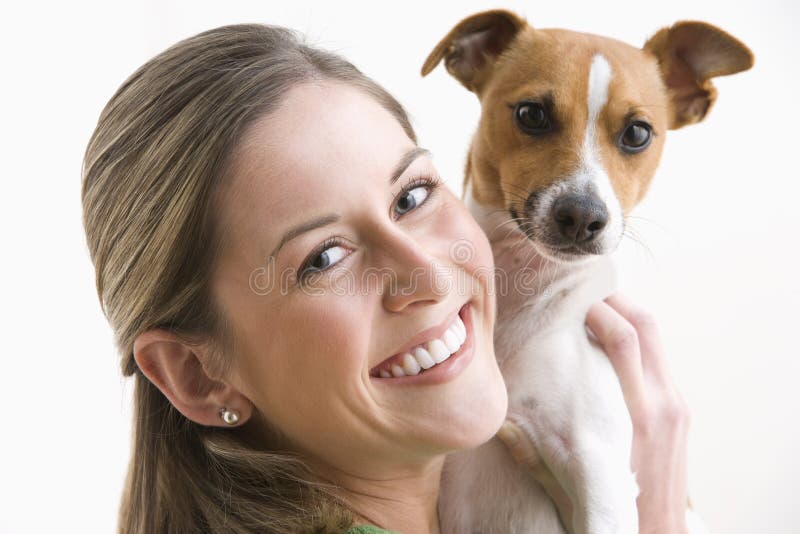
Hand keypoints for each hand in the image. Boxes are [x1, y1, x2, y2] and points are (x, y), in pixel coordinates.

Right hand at [496, 293, 690, 533]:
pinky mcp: (680, 409)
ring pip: (655, 335)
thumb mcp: (573, 478)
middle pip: (643, 325)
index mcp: (638, 415)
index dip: (596, 309)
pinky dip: (634, 335)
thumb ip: (538, 449)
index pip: (623, 339)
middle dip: (611, 298)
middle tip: (576, 289)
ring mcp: (677, 403)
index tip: (566, 298)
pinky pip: (658, 355)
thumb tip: (504, 422)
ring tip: (591, 304)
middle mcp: (663, 402)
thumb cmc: (615, 509)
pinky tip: (608, 336)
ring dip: (624, 311)